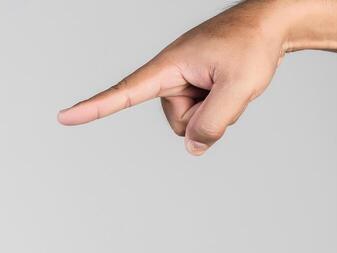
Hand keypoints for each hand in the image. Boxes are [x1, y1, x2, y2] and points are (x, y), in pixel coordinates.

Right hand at [57, 0, 287, 155]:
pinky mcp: (194, 89)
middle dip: (207, 115)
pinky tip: (231, 82)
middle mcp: (170, 76)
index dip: (93, 108)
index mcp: (168, 66)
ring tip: (232, 78)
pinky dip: (221, 107)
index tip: (64, 117)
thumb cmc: (253, 45)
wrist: (273, 21)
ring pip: (193, 124)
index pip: (124, 93)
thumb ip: (214, 123)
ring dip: (218, 109)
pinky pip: (202, 117)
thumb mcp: (239, 86)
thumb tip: (194, 148)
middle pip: (180, 124)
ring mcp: (182, 84)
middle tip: (230, 81)